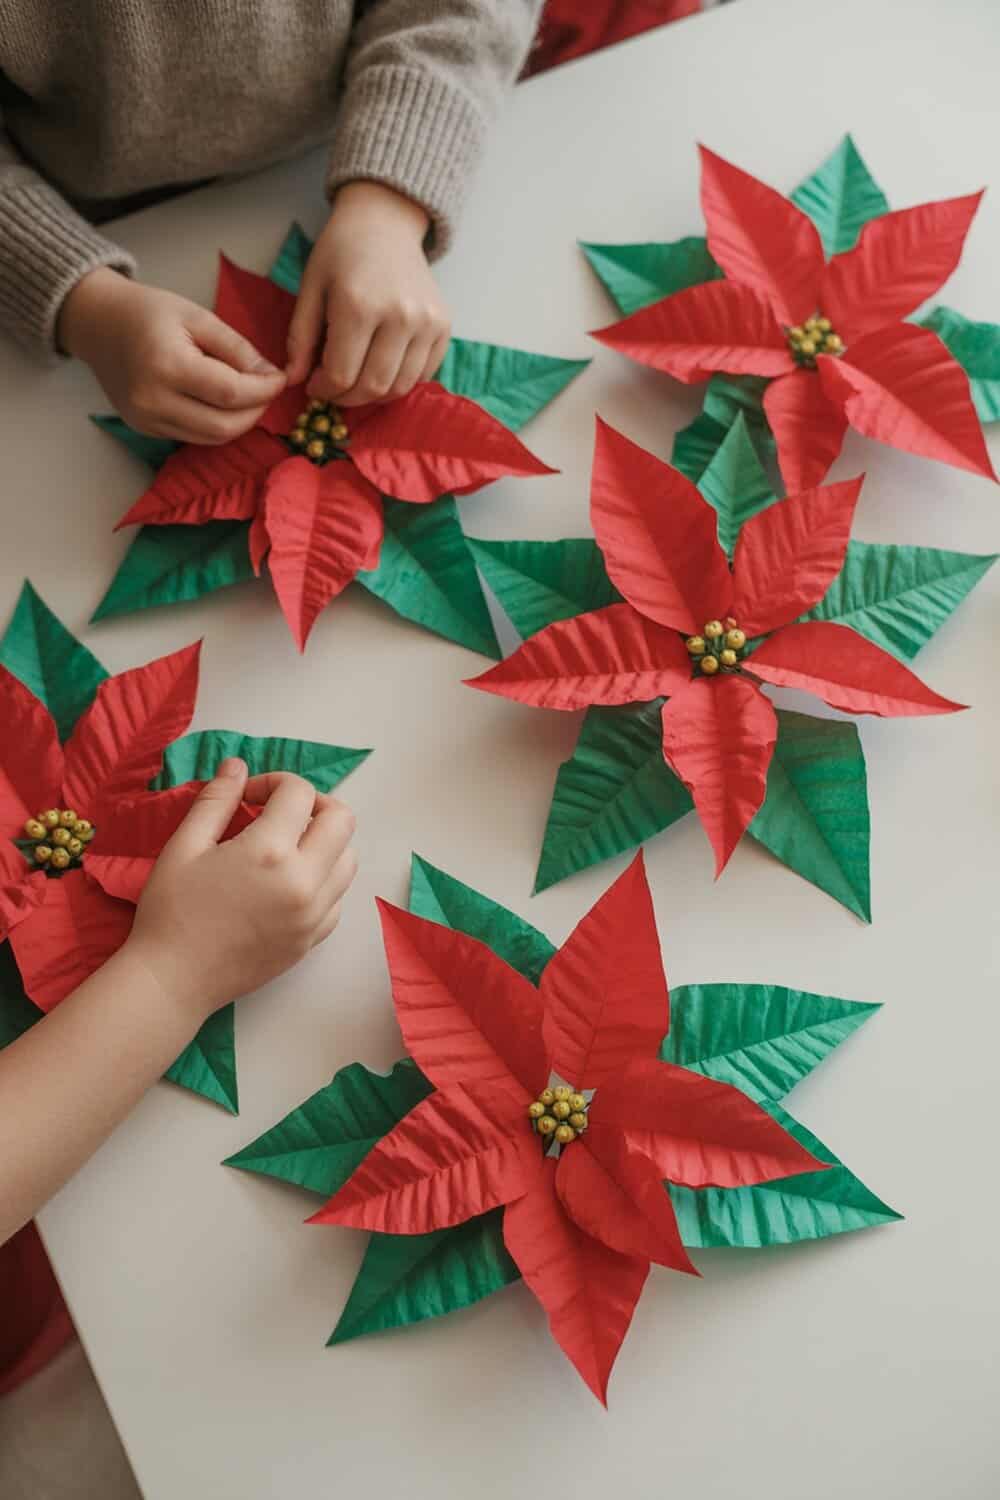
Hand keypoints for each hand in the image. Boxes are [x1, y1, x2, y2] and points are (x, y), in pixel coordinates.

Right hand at [58, 268, 286, 442]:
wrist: (98, 324)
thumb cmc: (148, 312)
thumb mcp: (197, 316)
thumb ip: (236, 348)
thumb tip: (271, 375)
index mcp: (166, 365)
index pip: (230, 393)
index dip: (263, 390)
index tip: (280, 378)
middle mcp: (152, 400)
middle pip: (225, 426)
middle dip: (256, 411)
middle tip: (267, 389)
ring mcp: (146, 420)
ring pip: (212, 438)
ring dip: (239, 422)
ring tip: (247, 395)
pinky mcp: (145, 429)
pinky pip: (194, 437)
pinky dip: (216, 424)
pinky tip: (221, 402)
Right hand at [126, 759, 357, 1020]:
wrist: (173, 980)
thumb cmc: (171, 910)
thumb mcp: (185, 846)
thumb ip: (216, 800)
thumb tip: (237, 766)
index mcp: (270, 852)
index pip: (299, 793)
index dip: (273, 782)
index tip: (247, 796)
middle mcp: (305, 881)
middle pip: (342, 820)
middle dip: (314, 804)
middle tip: (280, 812)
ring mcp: (315, 915)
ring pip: (348, 859)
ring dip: (325, 841)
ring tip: (287, 846)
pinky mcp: (313, 940)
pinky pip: (338, 897)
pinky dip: (324, 879)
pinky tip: (289, 882)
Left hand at [286, 181, 450, 406]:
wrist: (385, 223)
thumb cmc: (342, 252)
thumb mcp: (311, 287)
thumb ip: (300, 337)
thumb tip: (294, 381)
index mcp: (358, 306)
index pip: (341, 375)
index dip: (323, 390)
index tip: (314, 385)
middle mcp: (398, 316)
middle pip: (372, 387)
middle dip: (347, 398)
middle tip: (334, 389)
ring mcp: (426, 323)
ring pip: (399, 388)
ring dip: (374, 395)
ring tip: (357, 380)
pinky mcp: (444, 326)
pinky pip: (422, 375)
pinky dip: (400, 381)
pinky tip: (381, 366)